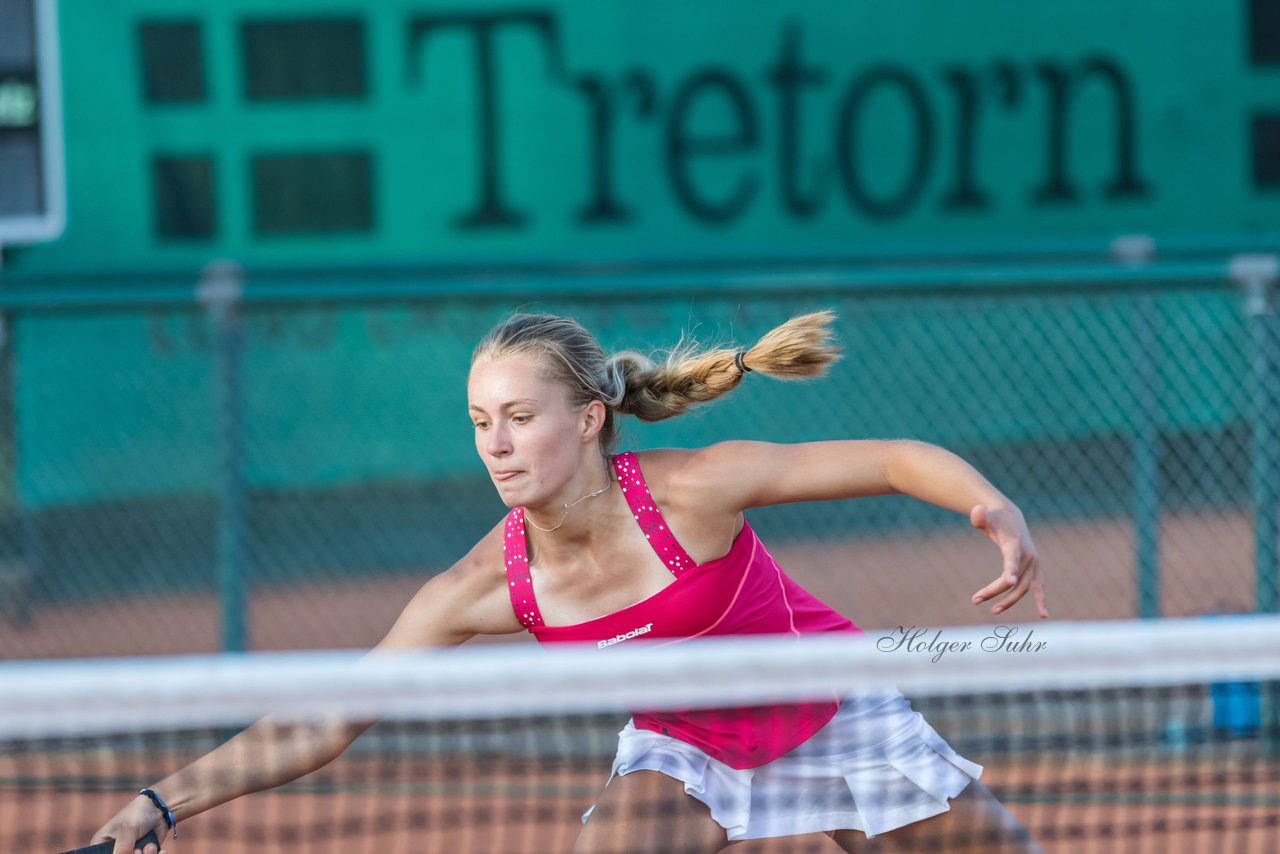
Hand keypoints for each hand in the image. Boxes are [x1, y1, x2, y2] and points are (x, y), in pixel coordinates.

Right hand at [90, 795, 168, 853]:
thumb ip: (123, 849)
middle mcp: (113, 850)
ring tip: (149, 847)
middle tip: (138, 850)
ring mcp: (128, 852)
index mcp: (100, 845)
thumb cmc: (137, 814)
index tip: (125, 851)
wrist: (158, 808)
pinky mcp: (141, 853)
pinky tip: (156, 848)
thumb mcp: (128, 830)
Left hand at [968, 503, 1047, 618]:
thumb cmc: (994, 518)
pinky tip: (1043, 615)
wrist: (1010, 517)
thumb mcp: (983, 516)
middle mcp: (1028, 555)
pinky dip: (1041, 599)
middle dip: (995, 591)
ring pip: (1024, 587)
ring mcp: (1033, 564)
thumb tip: (976, 510)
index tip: (1008, 582)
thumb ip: (979, 516)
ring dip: (1009, 600)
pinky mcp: (1034, 569)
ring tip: (993, 610)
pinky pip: (1039, 587)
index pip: (1011, 559)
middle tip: (975, 599)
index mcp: (1015, 544)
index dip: (1010, 570)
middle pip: (1014, 579)